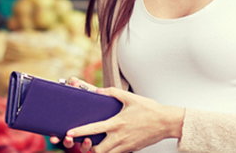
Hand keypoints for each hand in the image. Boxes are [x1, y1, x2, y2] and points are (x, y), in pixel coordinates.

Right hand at [49, 77, 101, 148]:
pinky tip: (92, 139)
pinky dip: (91, 144)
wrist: (114, 104)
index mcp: (71, 121)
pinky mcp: (100, 139)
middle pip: (68, 141)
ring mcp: (88, 136)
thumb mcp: (87, 92)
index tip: (53, 137)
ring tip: (86, 139)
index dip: (55, 136)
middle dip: (66, 141)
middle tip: (67, 138)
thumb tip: (74, 82)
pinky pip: (95, 147)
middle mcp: (78, 132)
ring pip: (82, 146)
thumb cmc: (96, 98)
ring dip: (82, 145)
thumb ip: (79, 86)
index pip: (59, 132)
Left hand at [52, 87, 184, 152]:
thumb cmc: (150, 109)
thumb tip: (100, 90)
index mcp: (117, 123)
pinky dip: (111, 152)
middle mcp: (119, 137)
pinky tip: (110, 146)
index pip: (93, 129)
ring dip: (99, 152)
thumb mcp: (131, 98)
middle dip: (88, 148)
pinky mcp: (132, 149)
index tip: (69, 133)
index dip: (79, 132)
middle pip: (97, 150)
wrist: (166, 122)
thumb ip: (113, 93)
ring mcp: (126, 145)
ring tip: (94, 146)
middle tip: (83, 143)